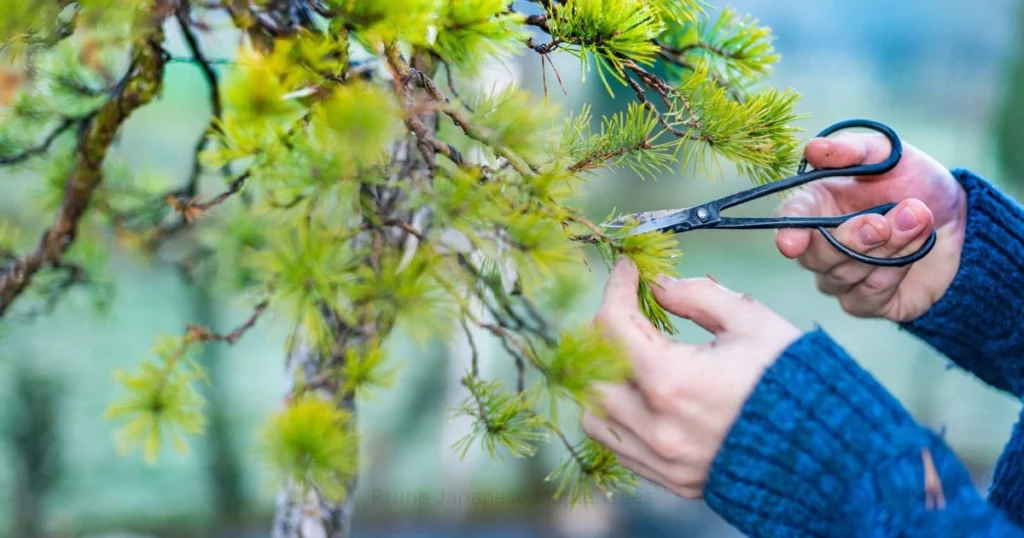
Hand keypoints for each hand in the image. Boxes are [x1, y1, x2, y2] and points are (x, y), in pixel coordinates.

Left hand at [582, 259, 801, 498]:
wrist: (830, 450)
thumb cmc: (794, 381)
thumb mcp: (751, 321)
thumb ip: (697, 295)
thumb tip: (658, 285)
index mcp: (672, 382)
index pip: (613, 324)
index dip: (617, 287)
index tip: (628, 271)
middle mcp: (657, 426)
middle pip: (592, 370)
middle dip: (606, 331)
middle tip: (630, 310)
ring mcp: (661, 458)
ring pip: (596, 414)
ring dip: (603, 379)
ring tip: (633, 356)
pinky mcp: (670, 479)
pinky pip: (618, 445)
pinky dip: (618, 415)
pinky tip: (643, 393)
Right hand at [775, 133, 966, 321]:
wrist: (959, 218)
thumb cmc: (914, 182)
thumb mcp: (889, 154)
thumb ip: (853, 150)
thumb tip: (813, 148)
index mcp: (814, 207)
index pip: (789, 221)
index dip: (788, 233)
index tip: (792, 243)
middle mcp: (818, 247)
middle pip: (817, 256)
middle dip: (854, 239)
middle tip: (885, 221)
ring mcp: (839, 278)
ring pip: (847, 275)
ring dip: (887, 247)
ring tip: (920, 218)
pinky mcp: (865, 302)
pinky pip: (868, 296)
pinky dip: (896, 270)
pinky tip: (919, 246)